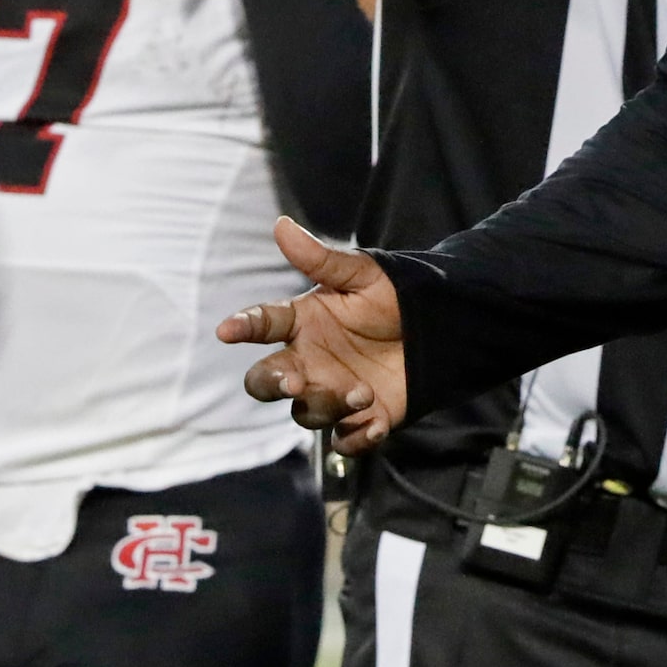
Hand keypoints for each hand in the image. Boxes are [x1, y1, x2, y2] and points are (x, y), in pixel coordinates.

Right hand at [217, 217, 406, 454]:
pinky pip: (344, 440)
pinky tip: (375, 426)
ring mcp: (329, 393)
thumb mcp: (362, 274)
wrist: (440, 326)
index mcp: (303, 322)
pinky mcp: (359, 419)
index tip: (226, 330)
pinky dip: (355, 438)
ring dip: (328, 405)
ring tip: (363, 392)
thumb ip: (320, 259)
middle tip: (294, 379)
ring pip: (305, 412)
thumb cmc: (392, 296)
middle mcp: (307, 361)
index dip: (243, 326)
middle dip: (272, 384)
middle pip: (266, 381)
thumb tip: (281, 225)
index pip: (263, 323)